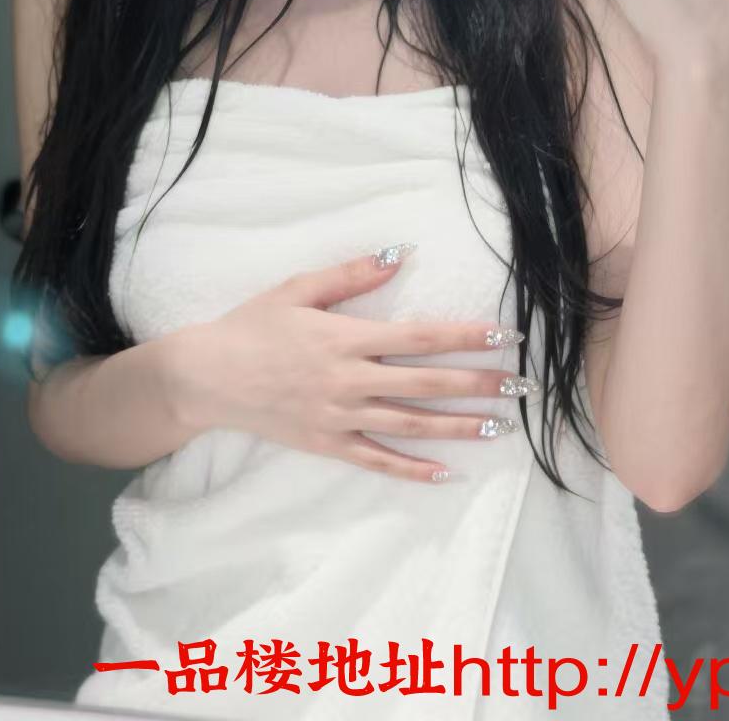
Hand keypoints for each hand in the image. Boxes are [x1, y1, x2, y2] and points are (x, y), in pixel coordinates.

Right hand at [157, 249, 534, 485]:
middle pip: (427, 384)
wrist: (206, 377)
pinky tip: (447, 474)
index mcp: (346, 337)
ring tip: (501, 428)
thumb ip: (351, 273)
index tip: (505, 336)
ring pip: (411, 425)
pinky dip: (413, 470)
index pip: (420, 337)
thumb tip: (400, 254)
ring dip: (460, 427)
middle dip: (478, 384)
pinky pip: (378, 461)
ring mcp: (340, 417)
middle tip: (521, 386)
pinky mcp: (328, 445)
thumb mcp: (298, 289)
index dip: (466, 337)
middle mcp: (349, 381)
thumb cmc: (253, 325)